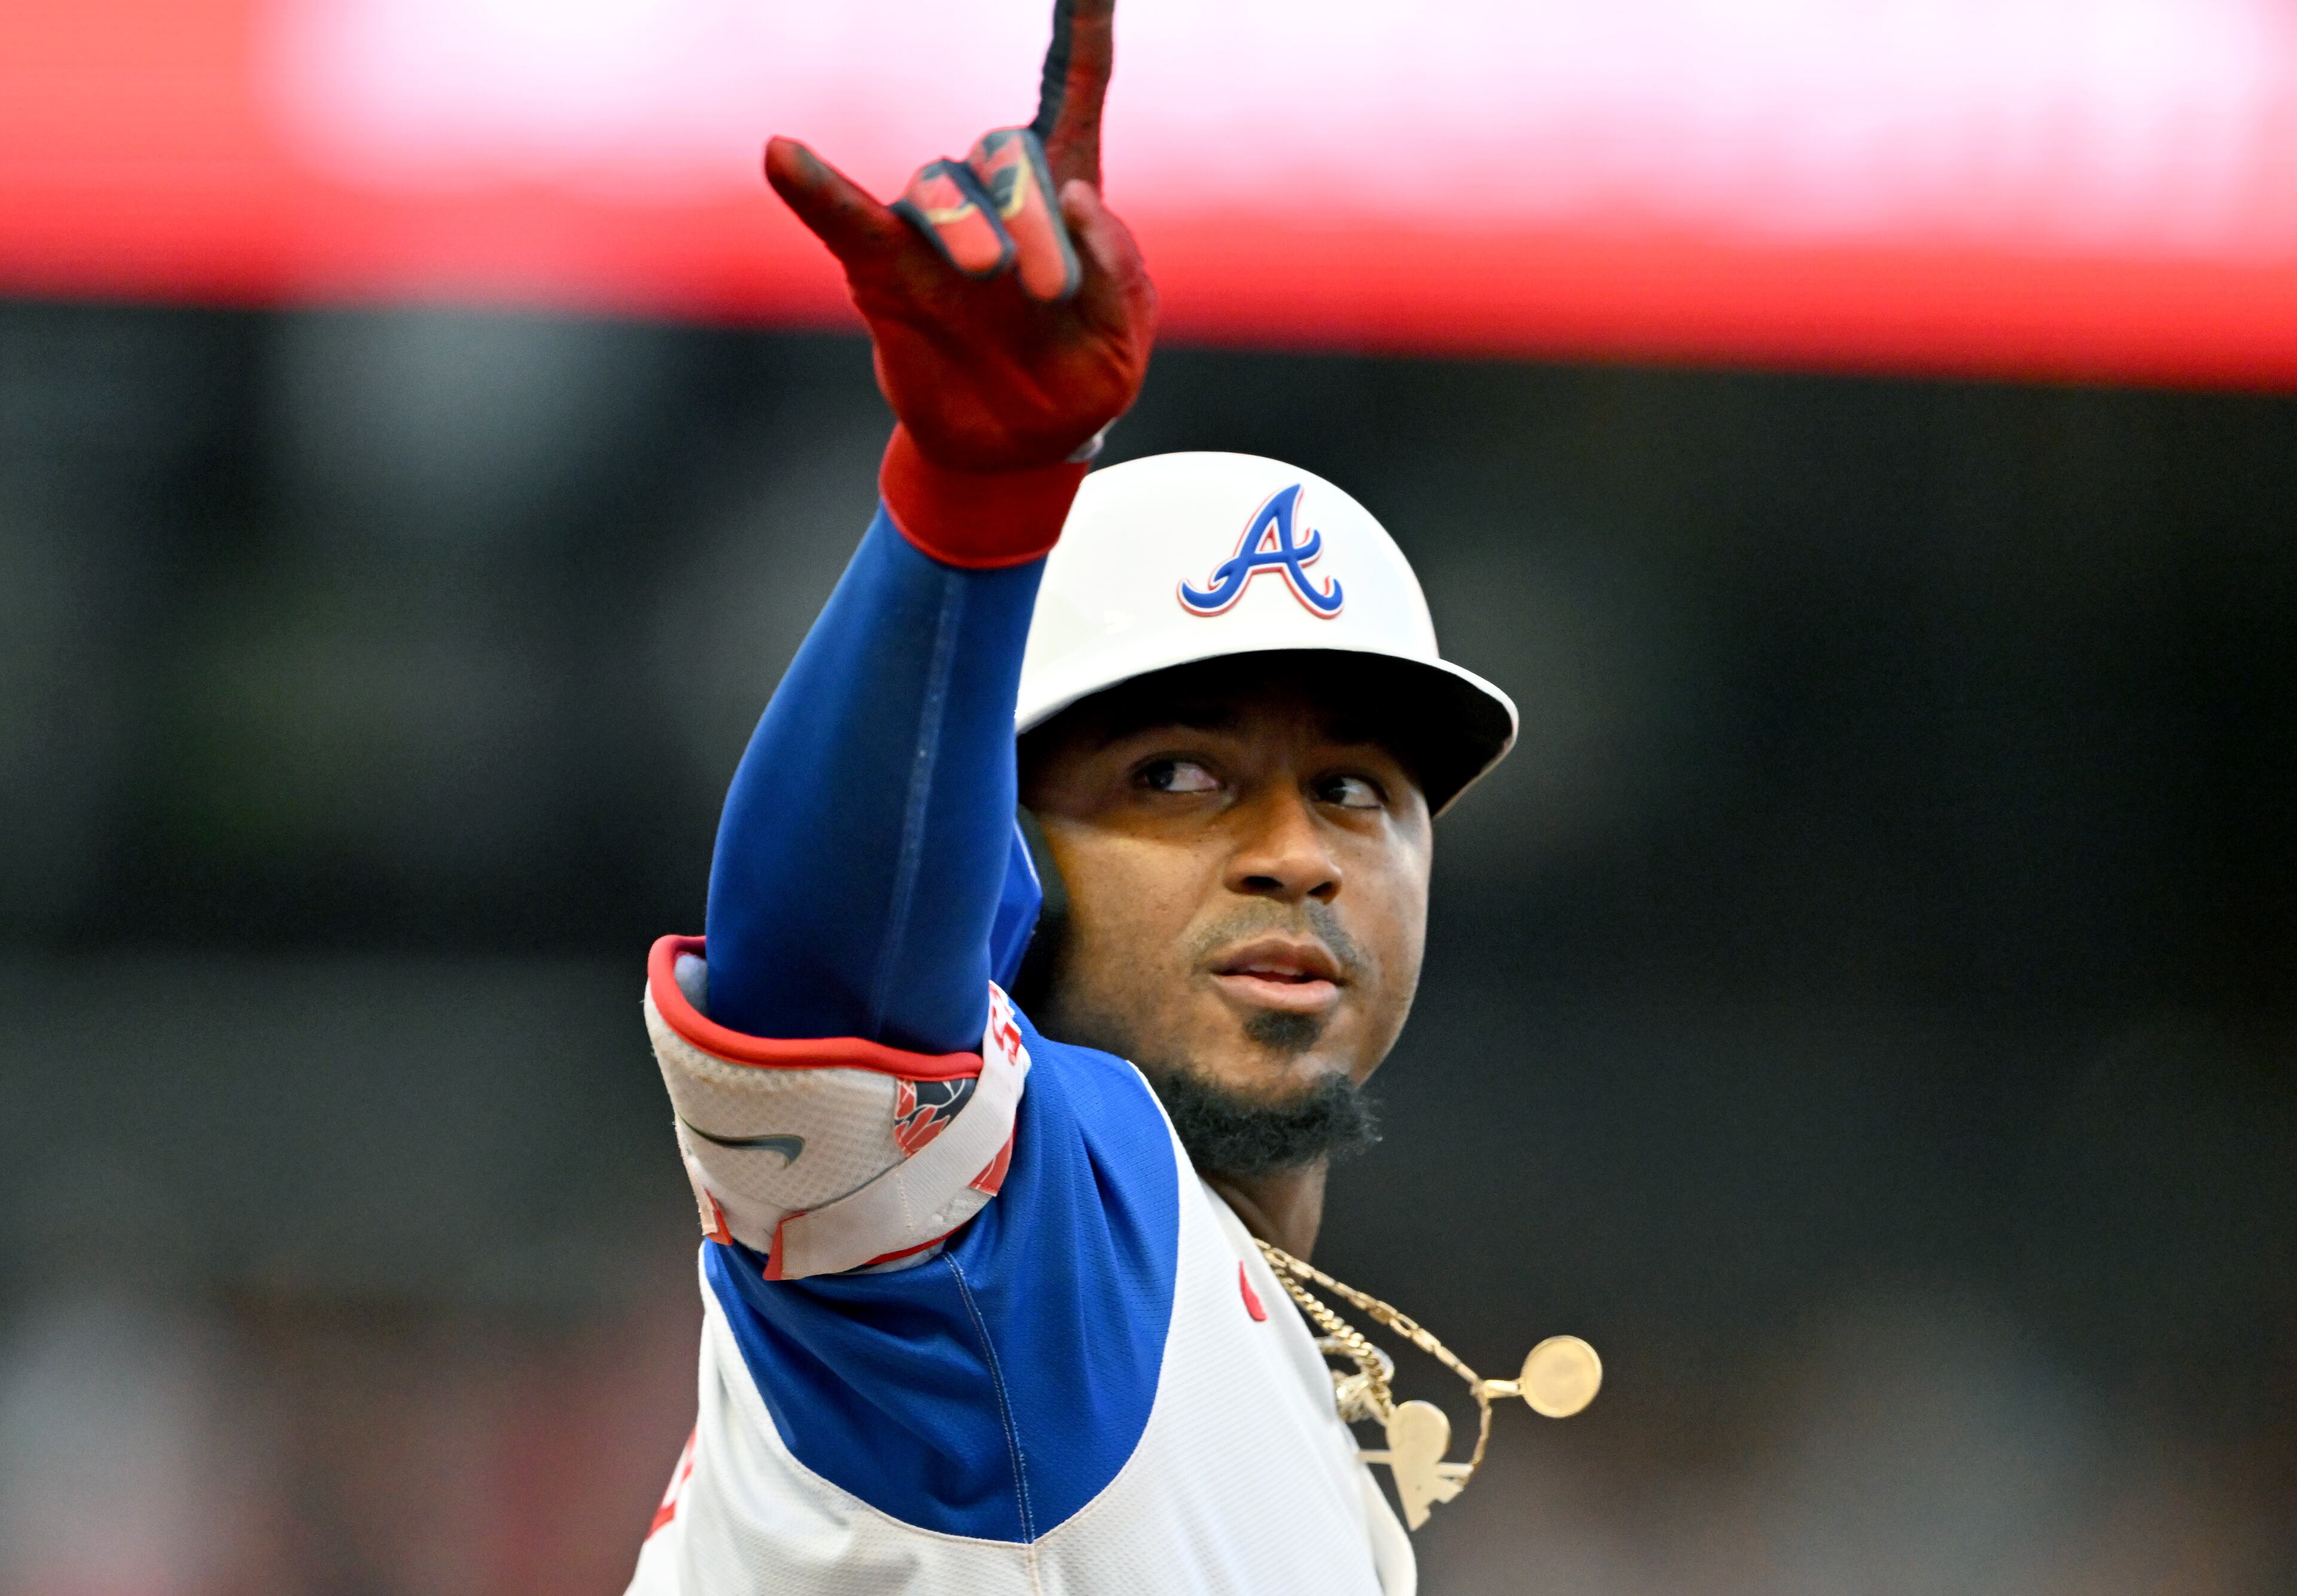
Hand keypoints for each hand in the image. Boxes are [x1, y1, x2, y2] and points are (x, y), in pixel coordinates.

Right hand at [764, 0, 1155, 475]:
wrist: (1021, 448)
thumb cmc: (1079, 381)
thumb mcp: (1126, 335)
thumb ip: (1119, 266)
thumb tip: (1075, 196)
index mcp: (1066, 191)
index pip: (1074, 84)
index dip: (1082, 25)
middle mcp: (995, 195)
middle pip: (1003, 149)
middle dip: (1033, 213)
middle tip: (1050, 290)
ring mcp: (933, 229)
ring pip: (943, 186)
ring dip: (971, 227)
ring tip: (989, 282)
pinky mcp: (882, 267)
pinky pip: (843, 214)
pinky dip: (812, 187)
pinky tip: (782, 153)